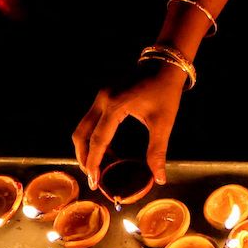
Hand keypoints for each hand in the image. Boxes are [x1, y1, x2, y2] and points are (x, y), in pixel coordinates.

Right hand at [73, 63, 186, 185]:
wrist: (164, 65)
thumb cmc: (165, 92)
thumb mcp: (163, 123)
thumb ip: (157, 152)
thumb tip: (160, 178)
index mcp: (115, 106)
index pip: (97, 140)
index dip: (94, 163)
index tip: (94, 183)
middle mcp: (102, 100)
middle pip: (81, 134)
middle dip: (84, 158)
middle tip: (93, 178)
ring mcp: (100, 96)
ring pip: (83, 128)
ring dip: (87, 148)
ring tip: (98, 168)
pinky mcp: (103, 96)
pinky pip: (91, 121)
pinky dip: (94, 137)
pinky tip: (107, 151)